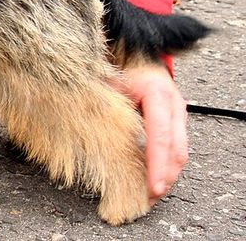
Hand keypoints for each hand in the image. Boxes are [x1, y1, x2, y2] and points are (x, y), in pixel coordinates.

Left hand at [111, 63, 187, 204]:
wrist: (136, 54)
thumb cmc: (118, 67)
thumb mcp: (107, 80)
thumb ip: (99, 101)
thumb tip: (74, 119)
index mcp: (157, 92)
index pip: (160, 133)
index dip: (156, 162)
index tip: (153, 186)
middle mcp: (173, 103)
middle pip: (176, 148)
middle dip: (165, 176)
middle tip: (149, 198)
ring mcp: (178, 113)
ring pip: (179, 151)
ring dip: (167, 175)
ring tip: (150, 196)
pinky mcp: (176, 122)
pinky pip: (175, 148)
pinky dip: (166, 167)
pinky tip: (153, 181)